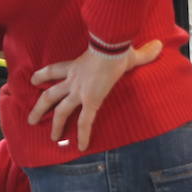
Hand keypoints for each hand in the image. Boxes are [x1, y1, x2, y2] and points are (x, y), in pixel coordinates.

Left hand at [27, 40, 162, 149]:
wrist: (110, 46)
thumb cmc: (115, 45)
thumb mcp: (126, 50)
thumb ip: (142, 51)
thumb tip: (159, 45)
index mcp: (76, 66)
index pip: (54, 70)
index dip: (42, 75)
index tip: (32, 80)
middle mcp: (73, 80)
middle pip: (50, 95)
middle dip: (40, 108)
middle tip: (32, 120)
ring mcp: (79, 92)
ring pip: (60, 110)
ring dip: (55, 124)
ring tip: (51, 138)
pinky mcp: (90, 100)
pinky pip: (84, 121)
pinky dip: (83, 135)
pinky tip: (82, 147)